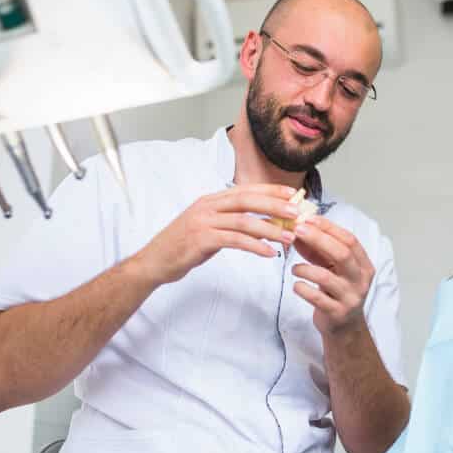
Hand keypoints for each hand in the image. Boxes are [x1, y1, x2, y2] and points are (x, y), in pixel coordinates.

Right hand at [135, 184, 298, 285]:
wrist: (154, 262)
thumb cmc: (184, 246)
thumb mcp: (209, 227)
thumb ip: (231, 222)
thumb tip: (262, 223)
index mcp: (211, 200)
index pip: (246, 190)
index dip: (271, 191)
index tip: (293, 194)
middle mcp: (207, 206)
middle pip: (248, 201)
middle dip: (275, 205)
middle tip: (298, 213)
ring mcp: (203, 222)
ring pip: (244, 222)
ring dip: (270, 229)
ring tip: (290, 238)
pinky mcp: (201, 239)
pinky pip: (234, 241)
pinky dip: (255, 246)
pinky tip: (269, 253)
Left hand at [291, 216, 375, 335]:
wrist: (344, 327)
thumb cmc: (336, 291)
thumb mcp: (330, 268)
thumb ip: (316, 250)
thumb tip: (295, 229)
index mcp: (362, 265)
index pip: (349, 240)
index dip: (329, 227)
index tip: (309, 218)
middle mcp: (360, 280)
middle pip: (342, 254)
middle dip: (318, 239)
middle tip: (297, 231)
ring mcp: (350, 297)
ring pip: (326, 277)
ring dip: (305, 269)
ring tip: (294, 269)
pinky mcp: (337, 313)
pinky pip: (317, 298)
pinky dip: (302, 289)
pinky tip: (296, 285)